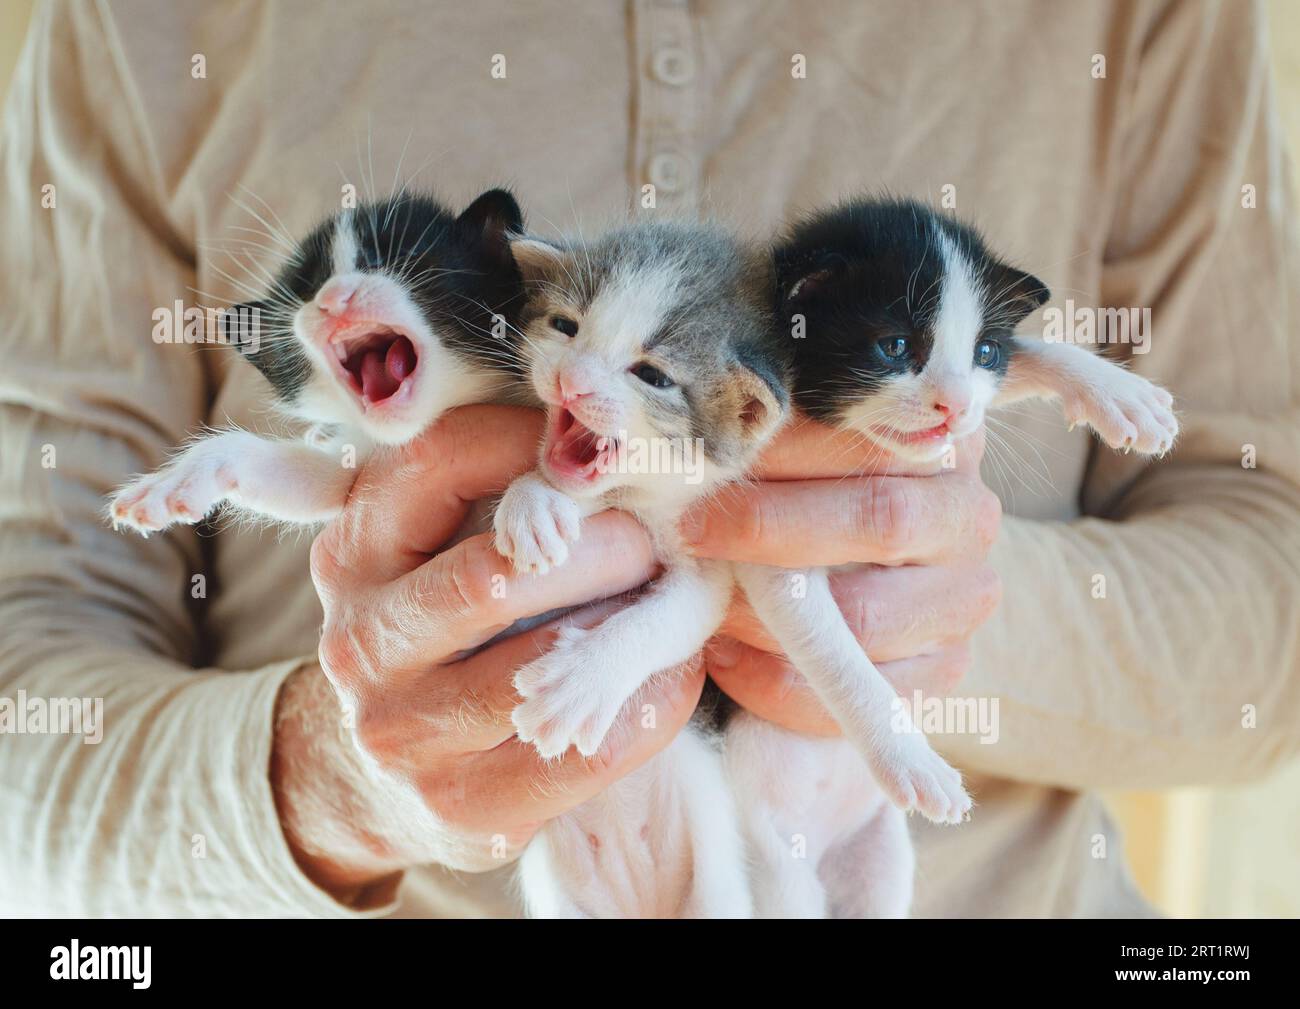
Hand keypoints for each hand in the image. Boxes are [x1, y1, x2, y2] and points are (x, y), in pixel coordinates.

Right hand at [272, 405, 702, 903]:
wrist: (371, 772)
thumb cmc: (434, 627)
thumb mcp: (425, 542)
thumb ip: (489, 486)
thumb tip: (601, 436)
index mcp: (352, 551)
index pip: (446, 461)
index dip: (539, 442)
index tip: (603, 449)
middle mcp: (360, 640)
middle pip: (499, 575)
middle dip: (604, 547)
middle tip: (660, 539)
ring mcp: (404, 731)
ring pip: (542, 666)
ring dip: (630, 628)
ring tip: (674, 603)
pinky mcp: (461, 803)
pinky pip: (587, 748)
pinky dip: (649, 704)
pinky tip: (673, 675)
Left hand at [679, 420, 1001, 734]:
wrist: (859, 564)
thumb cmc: (812, 485)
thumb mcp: (801, 440)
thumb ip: (774, 431)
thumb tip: (710, 436)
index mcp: (940, 440)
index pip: (872, 437)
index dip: (786, 452)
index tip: (708, 465)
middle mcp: (968, 515)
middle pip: (881, 520)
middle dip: (770, 531)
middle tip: (691, 536)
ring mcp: (964, 598)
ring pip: (868, 620)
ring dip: (767, 616)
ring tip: (703, 602)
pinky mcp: (943, 667)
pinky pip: (859, 693)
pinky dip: (779, 683)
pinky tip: (727, 655)